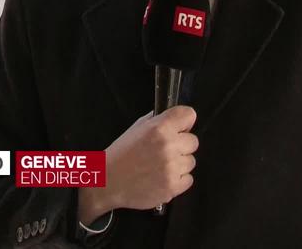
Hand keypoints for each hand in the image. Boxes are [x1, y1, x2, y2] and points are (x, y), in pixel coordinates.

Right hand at [78, 106, 197, 222]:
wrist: (108, 181)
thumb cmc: (122, 152)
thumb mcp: (137, 127)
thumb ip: (158, 121)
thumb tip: (177, 119)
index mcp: (160, 128)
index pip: (189, 115)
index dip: (184, 122)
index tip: (178, 129)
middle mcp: (169, 146)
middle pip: (193, 141)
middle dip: (181, 145)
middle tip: (164, 151)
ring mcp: (172, 168)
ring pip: (191, 161)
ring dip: (179, 164)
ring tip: (160, 166)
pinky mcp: (173, 187)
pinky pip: (188, 179)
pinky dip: (178, 180)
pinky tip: (162, 178)